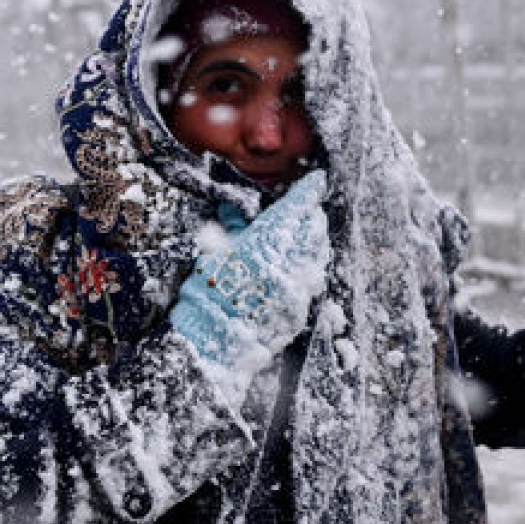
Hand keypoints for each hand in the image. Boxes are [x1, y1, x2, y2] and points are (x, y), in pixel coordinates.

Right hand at [170, 170, 330, 401]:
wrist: (213, 343)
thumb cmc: (206, 293)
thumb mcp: (214, 252)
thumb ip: (233, 229)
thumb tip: (235, 211)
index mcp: (268, 242)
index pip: (297, 208)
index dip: (308, 191)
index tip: (317, 180)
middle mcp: (291, 262)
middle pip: (313, 230)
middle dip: (310, 216)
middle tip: (305, 210)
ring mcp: (300, 287)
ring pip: (318, 254)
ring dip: (312, 241)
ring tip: (304, 235)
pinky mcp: (301, 308)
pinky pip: (311, 279)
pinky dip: (306, 267)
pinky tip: (295, 266)